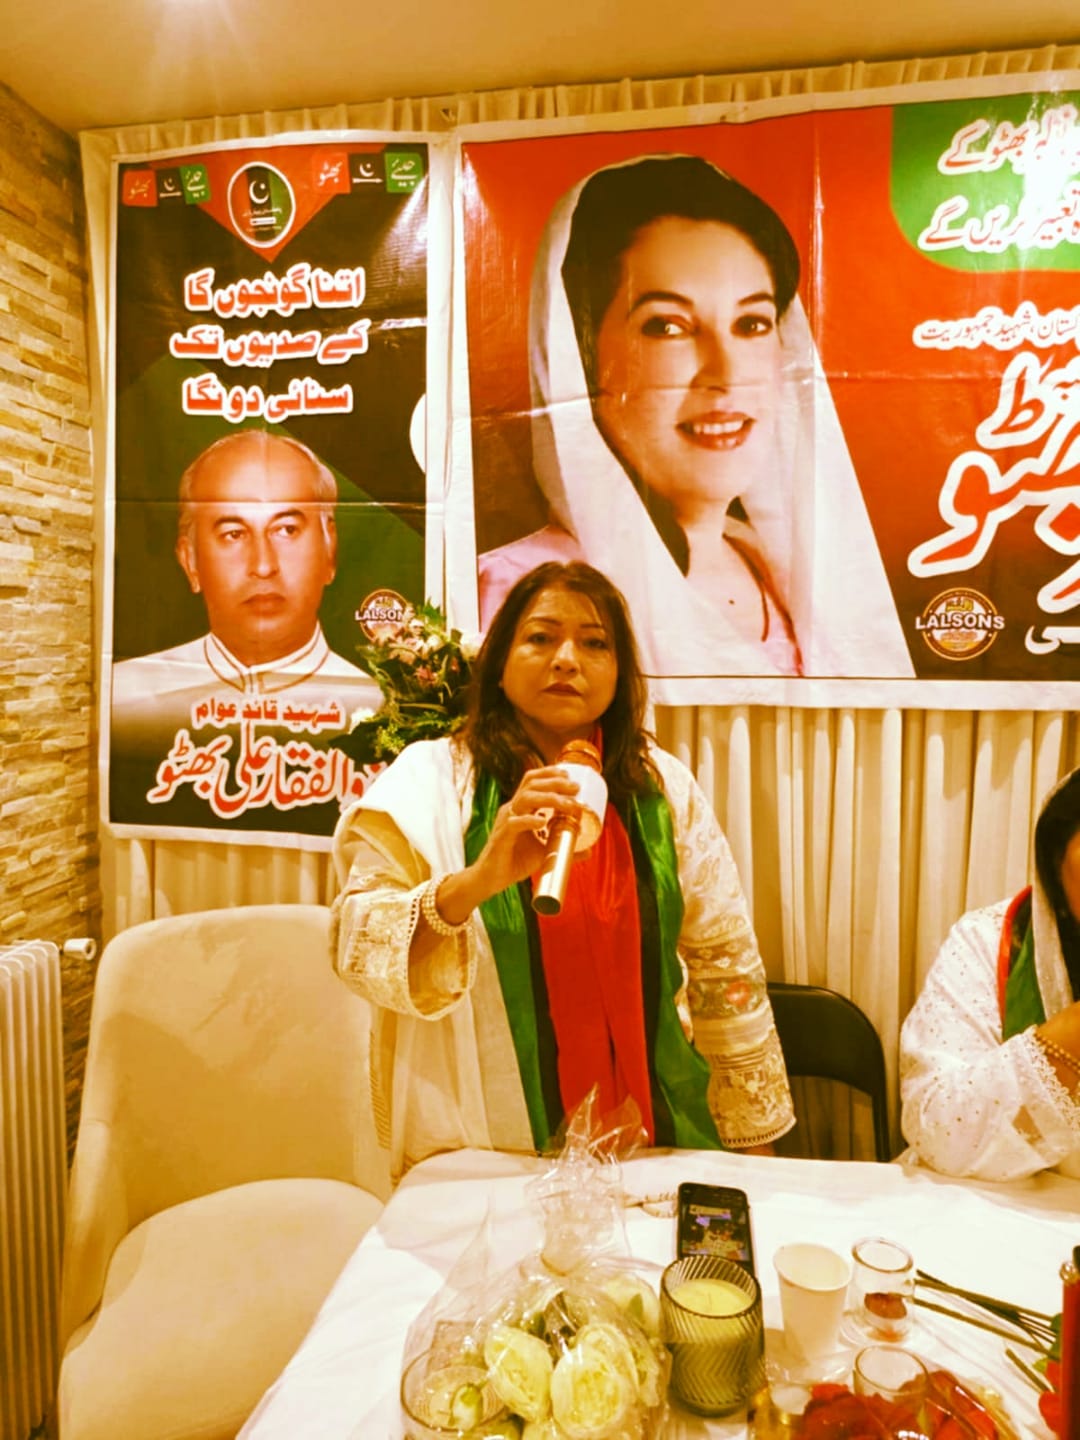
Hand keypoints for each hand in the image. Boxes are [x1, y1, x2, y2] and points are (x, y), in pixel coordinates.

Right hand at [473, 765, 582, 897]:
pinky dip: (529, 821)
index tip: (569, 775)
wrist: (492, 879)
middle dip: (555, 783)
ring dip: (549, 798)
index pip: (532, 781)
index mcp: (520, 809)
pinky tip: (542, 822)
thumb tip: (588, 851)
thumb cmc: (515, 861)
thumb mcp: (544, 851)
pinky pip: (514, 824)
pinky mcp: (502, 837)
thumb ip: (564, 848)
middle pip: (531, 785)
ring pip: (525, 799)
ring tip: (567, 804)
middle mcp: (512, 810)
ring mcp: (506, 822)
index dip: (549, 774)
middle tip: (575, 788)